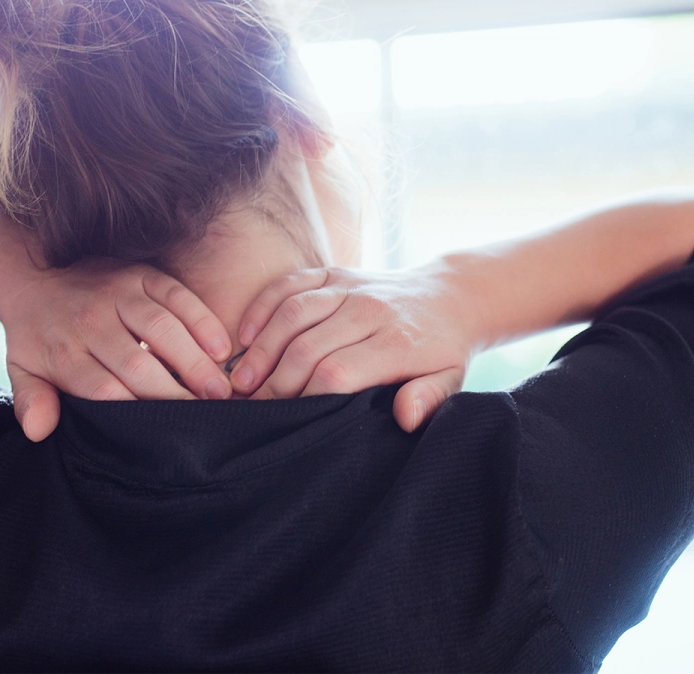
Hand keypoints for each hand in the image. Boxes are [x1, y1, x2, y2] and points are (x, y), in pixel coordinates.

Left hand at [0, 261, 233, 441]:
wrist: (34, 277)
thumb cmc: (38, 336)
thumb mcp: (22, 370)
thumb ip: (31, 401)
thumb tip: (37, 430)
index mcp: (64, 351)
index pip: (103, 389)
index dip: (137, 411)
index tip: (167, 433)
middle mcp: (91, 320)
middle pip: (137, 363)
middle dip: (175, 393)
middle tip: (209, 416)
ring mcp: (118, 293)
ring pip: (162, 328)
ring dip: (194, 361)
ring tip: (221, 390)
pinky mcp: (140, 273)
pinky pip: (177, 295)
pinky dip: (202, 321)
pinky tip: (221, 348)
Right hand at [228, 266, 481, 431]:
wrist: (452, 296)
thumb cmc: (443, 350)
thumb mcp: (450, 380)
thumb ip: (429, 399)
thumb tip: (405, 417)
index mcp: (397, 343)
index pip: (336, 373)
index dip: (305, 399)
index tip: (288, 421)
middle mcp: (369, 310)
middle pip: (307, 347)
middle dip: (275, 383)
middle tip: (254, 409)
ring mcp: (350, 287)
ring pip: (292, 313)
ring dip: (261, 349)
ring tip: (240, 381)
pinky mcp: (335, 272)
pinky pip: (290, 283)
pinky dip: (262, 307)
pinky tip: (244, 336)